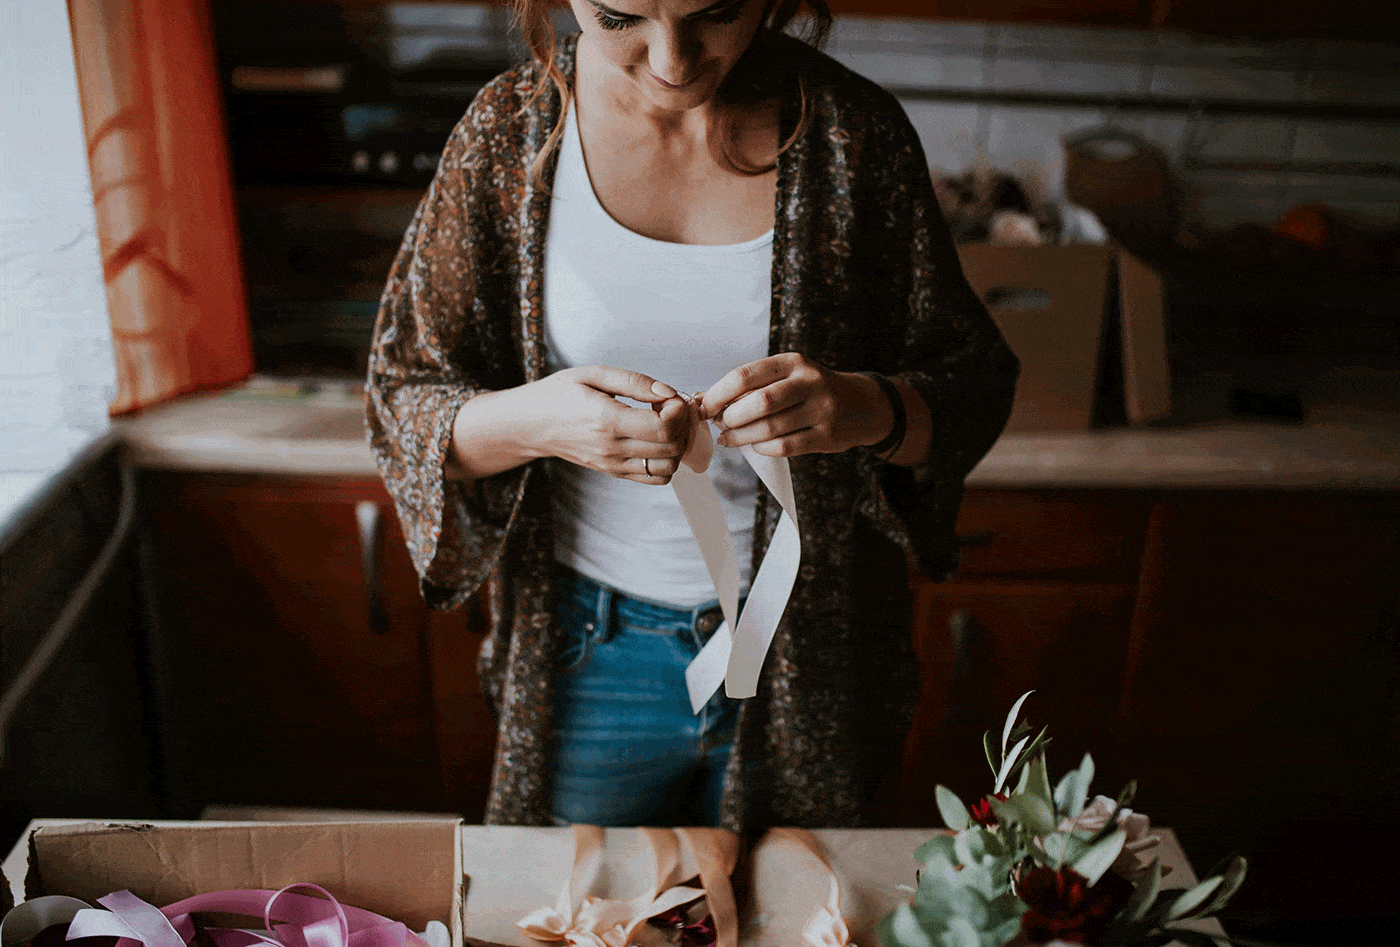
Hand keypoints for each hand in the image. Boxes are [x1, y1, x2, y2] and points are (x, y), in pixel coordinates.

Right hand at [531, 366, 695, 483]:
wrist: (529, 424)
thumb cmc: (558, 394)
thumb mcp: (593, 374)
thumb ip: (634, 382)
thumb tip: (669, 392)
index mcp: (607, 420)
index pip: (663, 428)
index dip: (678, 411)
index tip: (670, 397)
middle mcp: (611, 448)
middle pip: (671, 448)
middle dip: (682, 426)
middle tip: (669, 407)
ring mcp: (613, 465)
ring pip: (668, 468)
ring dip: (676, 445)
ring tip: (662, 424)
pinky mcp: (613, 472)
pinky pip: (654, 478)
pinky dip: (665, 461)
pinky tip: (654, 440)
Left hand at [701, 353, 892, 456]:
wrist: (862, 405)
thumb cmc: (811, 390)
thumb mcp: (788, 375)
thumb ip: (752, 385)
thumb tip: (703, 399)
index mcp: (793, 362)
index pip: (746, 375)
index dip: (719, 394)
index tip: (704, 407)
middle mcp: (809, 381)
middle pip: (759, 402)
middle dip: (730, 417)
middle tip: (719, 425)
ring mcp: (822, 409)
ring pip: (771, 427)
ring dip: (742, 437)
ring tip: (729, 439)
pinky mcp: (827, 435)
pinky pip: (786, 446)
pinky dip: (763, 448)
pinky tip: (755, 446)